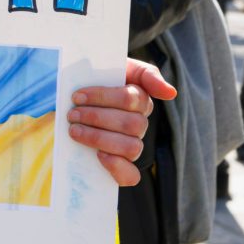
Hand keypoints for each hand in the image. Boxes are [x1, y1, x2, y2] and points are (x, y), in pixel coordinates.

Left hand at [67, 58, 175, 187]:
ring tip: (74, 130)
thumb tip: (171, 93)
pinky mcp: (121, 165)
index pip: (130, 100)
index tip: (77, 96)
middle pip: (131, 124)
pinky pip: (130, 176)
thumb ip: (147, 74)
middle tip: (72, 114)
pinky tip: (99, 156)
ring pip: (131, 148)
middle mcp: (139, 125)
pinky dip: (117, 168)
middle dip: (97, 118)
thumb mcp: (120, 67)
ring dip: (99, 139)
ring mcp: (131, 145)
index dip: (103, 97)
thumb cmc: (99, 80)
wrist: (74, 98)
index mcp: (141, 101)